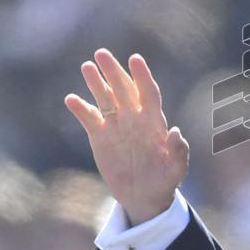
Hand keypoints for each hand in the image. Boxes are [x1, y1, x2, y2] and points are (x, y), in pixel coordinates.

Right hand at [64, 49, 189, 225]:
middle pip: (123, 89)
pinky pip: (89, 118)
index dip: (142, 76)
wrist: (144, 196)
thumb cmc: (164, 181)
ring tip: (87, 66)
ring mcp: (116, 126)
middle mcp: (134, 118)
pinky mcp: (100, 137)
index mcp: (154, 122)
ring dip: (96, 83)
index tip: (135, 59)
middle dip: (114, 71)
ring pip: (105, 98)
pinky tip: (71, 99)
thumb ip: (178, 151)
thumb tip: (175, 131)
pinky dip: (81, 108)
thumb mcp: (176, 169)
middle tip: (102, 53)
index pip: (148, 92)